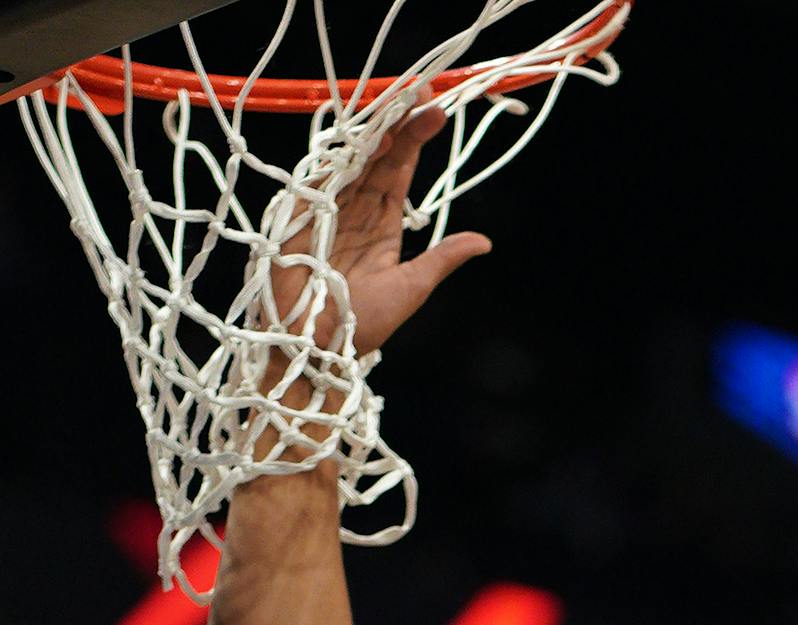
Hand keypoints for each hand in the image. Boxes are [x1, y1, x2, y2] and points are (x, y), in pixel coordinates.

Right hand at [268, 104, 489, 356]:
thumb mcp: (412, 287)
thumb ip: (442, 258)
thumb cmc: (360, 325)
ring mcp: (327, 208)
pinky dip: (340, 154)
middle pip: (376, 154)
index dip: (414, 138)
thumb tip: (484, 242)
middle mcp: (354, 208)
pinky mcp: (301, 216)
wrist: (318, 350)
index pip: (398, 169)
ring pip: (351, 156)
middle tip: (420, 89)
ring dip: (374, 127)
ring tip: (399, 99)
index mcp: (380, 223)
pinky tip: (364, 134)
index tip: (436, 110)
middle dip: (397, 120)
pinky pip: (321, 176)